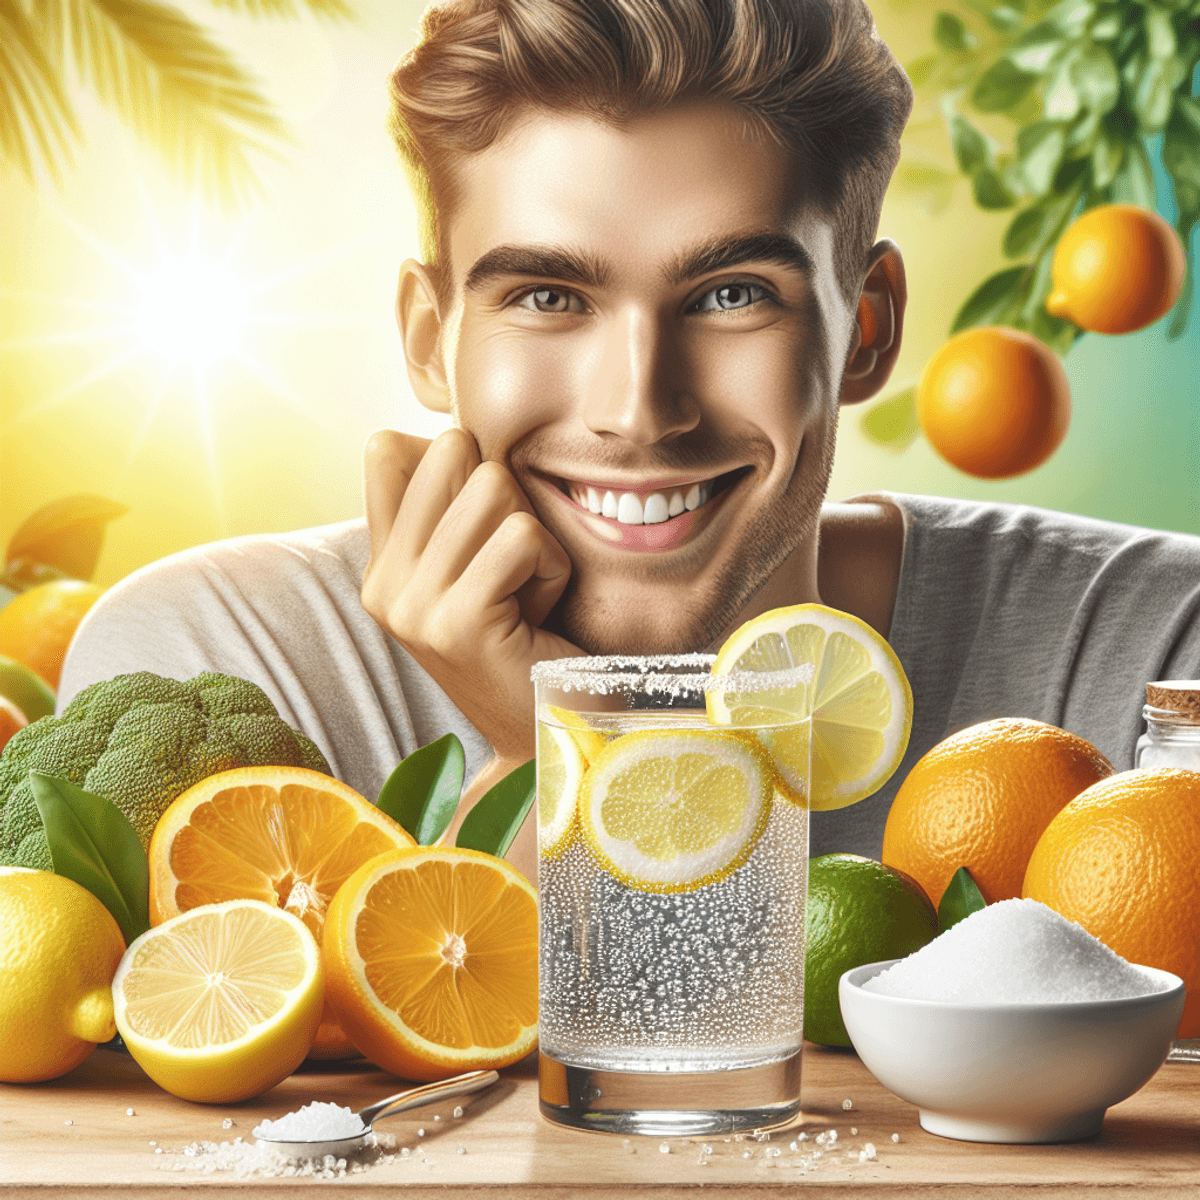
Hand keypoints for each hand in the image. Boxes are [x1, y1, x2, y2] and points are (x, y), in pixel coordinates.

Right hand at [361, 428, 581, 762]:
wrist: (548, 737)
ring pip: (493, 487)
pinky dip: (551, 567)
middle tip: (514, 569)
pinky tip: (541, 611)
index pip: (385, 449)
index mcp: (380, 568)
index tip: (483, 525)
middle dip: (507, 500)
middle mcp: (382, 585)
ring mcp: (412, 605)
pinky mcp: (456, 622)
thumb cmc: (529, 642)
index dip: (454, 463)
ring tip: (527, 591)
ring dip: (535, 536)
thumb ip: (449, 507)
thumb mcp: (475, 567)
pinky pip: (522, 536)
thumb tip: (437, 429)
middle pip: (452, 453)